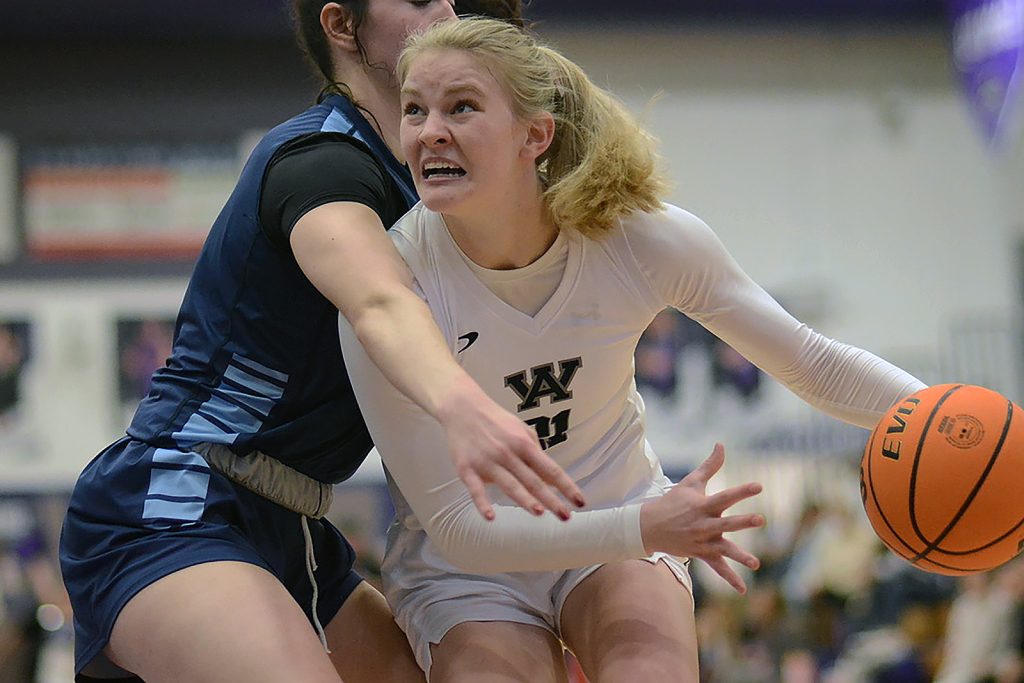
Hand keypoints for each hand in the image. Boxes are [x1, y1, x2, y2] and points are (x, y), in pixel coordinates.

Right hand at [437, 378, 585, 520]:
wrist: (462, 408)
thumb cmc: (495, 420)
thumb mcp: (521, 429)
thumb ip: (535, 451)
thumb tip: (549, 476)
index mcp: (523, 444)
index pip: (550, 469)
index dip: (567, 486)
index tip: (580, 501)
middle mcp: (508, 453)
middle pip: (533, 481)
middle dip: (551, 500)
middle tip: (566, 516)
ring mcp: (487, 462)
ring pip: (510, 485)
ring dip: (525, 500)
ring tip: (540, 512)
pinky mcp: (467, 469)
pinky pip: (476, 489)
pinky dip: (482, 504)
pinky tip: (490, 517)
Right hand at [639, 442, 763, 592]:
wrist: (648, 526)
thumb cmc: (673, 501)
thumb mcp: (690, 482)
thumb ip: (710, 465)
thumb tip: (722, 444)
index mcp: (703, 505)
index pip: (726, 496)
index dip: (742, 491)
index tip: (759, 486)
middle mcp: (704, 524)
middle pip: (726, 523)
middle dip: (742, 522)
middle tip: (761, 520)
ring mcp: (703, 541)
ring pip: (723, 550)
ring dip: (739, 556)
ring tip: (755, 564)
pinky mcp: (701, 554)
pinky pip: (717, 568)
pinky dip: (729, 578)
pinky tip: (743, 589)